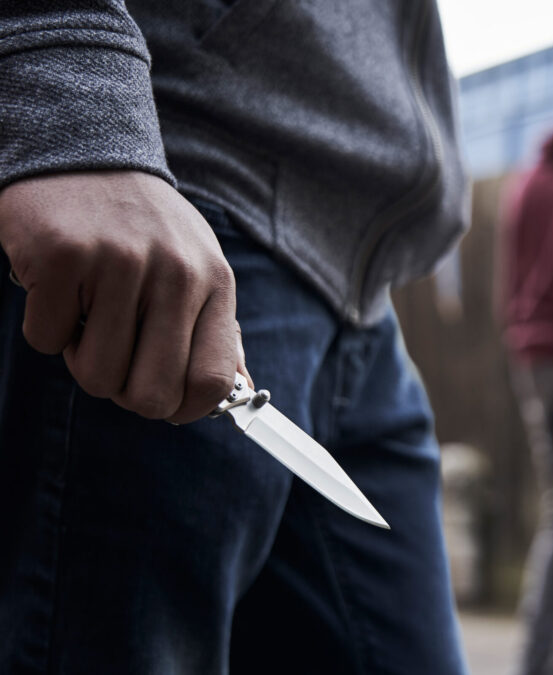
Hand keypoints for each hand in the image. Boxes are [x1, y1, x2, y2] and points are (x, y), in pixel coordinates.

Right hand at [0, 171, 245, 422]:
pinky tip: (62, 288)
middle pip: (152, 394)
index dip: (184, 409)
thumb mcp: (199, 269)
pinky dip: (48, 326)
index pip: (213, 382)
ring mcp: (119, 264)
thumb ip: (217, 332)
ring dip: (83, 357)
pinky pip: (47, 340)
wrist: (86, 152)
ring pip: (96, 375)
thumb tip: (238, 392)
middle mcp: (175, 274)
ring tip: (90, 313)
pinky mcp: (62, 258)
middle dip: (126, 392)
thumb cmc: (145, 227)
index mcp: (215, 283)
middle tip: (116, 358)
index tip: (165, 403)